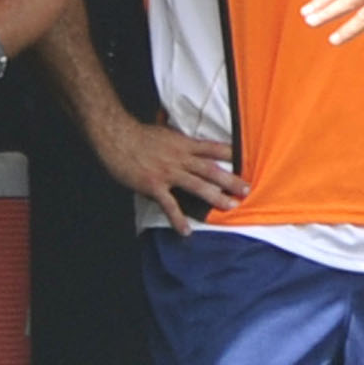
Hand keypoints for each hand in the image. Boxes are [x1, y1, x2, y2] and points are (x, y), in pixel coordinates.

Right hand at [92, 116, 248, 236]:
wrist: (115, 135)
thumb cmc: (138, 134)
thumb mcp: (165, 133)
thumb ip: (179, 142)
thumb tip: (189, 145)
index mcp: (184, 144)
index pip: (213, 148)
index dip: (231, 154)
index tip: (247, 161)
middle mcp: (180, 158)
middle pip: (211, 169)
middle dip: (231, 180)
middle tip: (247, 189)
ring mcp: (167, 172)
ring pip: (197, 185)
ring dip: (215, 197)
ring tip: (230, 207)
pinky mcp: (153, 184)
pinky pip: (169, 204)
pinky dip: (178, 219)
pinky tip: (186, 231)